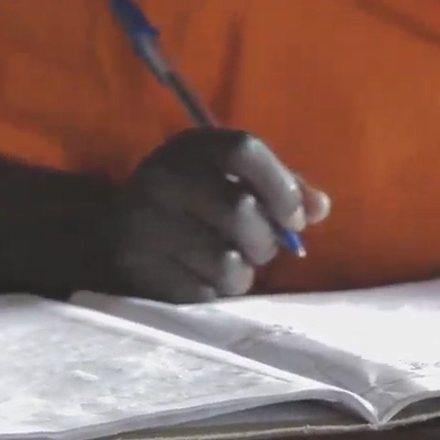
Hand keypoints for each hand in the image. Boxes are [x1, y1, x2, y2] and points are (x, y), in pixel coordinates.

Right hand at [111, 127, 330, 302]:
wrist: (120, 229)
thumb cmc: (196, 201)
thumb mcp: (234, 180)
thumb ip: (281, 189)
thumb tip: (319, 208)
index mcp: (193, 146)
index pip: (244, 150)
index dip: (280, 186)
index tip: (294, 218)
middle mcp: (163, 176)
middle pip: (239, 208)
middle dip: (266, 240)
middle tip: (263, 250)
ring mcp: (144, 222)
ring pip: (224, 260)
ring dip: (243, 274)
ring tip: (234, 268)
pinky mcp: (136, 266)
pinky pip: (200, 292)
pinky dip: (213, 292)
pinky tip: (203, 279)